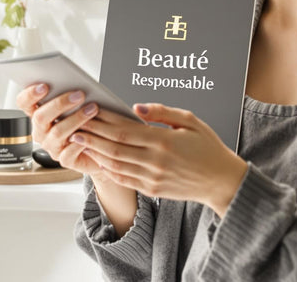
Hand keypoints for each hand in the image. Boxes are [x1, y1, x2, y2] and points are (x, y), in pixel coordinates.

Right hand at [15, 84, 101, 176]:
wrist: (99, 147)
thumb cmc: (86, 122)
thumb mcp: (75, 106)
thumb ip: (68, 96)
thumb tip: (74, 86)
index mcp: (38, 115)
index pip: (24, 103)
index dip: (30, 94)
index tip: (44, 86)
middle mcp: (41, 132)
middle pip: (40, 117)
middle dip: (60, 104)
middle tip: (79, 95)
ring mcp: (51, 147)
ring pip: (57, 133)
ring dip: (76, 118)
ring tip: (92, 109)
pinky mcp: (64, 160)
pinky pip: (68, 153)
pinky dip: (80, 142)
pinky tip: (91, 134)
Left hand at [75, 103, 248, 216]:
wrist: (222, 181)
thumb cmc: (208, 148)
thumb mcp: (191, 120)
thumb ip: (162, 112)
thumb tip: (135, 107)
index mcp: (165, 141)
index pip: (125, 130)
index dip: (104, 121)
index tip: (90, 111)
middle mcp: (156, 161)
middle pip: (114, 148)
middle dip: (92, 135)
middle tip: (75, 124)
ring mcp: (152, 178)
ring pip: (115, 164)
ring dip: (95, 152)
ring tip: (80, 140)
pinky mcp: (152, 190)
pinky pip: (124, 179)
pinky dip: (107, 169)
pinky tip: (97, 159)